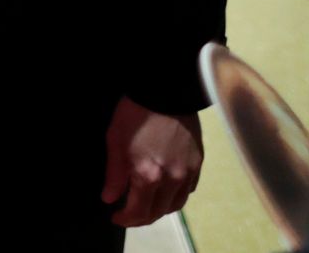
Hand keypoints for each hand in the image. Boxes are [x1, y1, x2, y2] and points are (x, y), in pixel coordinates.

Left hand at [102, 96, 201, 226]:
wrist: (165, 90)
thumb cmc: (135, 113)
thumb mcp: (115, 141)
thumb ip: (114, 175)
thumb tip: (109, 197)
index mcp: (149, 176)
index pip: (139, 212)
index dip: (125, 219)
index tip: (115, 216)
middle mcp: (172, 179)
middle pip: (158, 212)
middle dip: (141, 216)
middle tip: (128, 212)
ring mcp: (188, 172)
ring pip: (176, 204)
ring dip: (160, 208)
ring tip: (146, 202)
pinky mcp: (198, 162)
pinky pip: (188, 189)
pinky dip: (176, 194)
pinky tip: (165, 188)